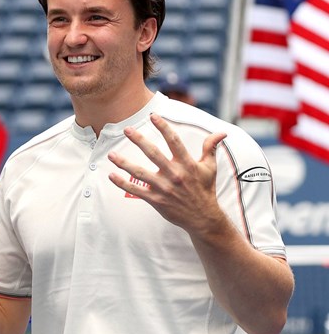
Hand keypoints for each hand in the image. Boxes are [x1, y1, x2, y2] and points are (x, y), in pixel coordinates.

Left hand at [107, 113, 226, 233]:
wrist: (204, 218)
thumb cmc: (205, 190)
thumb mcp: (210, 168)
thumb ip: (211, 148)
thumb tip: (221, 133)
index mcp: (187, 164)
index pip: (174, 141)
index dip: (163, 127)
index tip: (153, 116)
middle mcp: (174, 174)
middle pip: (154, 154)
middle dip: (139, 140)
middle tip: (127, 129)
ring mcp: (164, 188)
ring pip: (140, 173)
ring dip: (124, 163)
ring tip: (111, 154)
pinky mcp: (156, 200)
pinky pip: (136, 191)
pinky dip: (123, 184)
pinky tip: (111, 176)